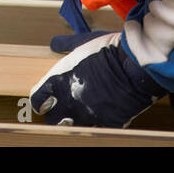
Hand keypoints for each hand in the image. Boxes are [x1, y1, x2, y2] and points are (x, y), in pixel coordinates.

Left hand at [29, 32, 166, 127]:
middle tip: (65, 111)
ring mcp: (86, 114)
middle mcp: (69, 100)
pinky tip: (102, 118)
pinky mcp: (105, 123)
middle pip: (51, 120)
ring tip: (82, 116)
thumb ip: (66, 43)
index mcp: (59, 81)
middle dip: (56, 116)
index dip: (41, 101)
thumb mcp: (83, 41)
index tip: (47, 101)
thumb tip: (54, 43)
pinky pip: (95, 131)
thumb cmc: (109, 50)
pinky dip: (96, 126)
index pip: (37, 100)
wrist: (136, 64)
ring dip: (74, 124)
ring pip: (70, 129)